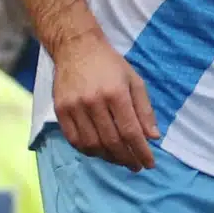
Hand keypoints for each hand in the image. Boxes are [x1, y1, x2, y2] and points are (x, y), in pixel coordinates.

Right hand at [52, 31, 160, 170]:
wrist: (76, 48)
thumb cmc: (110, 64)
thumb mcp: (134, 81)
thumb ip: (144, 109)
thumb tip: (153, 137)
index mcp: (116, 93)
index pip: (130, 131)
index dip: (141, 151)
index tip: (149, 163)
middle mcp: (94, 102)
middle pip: (112, 141)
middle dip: (126, 158)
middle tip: (135, 165)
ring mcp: (74, 107)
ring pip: (92, 145)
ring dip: (108, 157)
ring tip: (120, 159)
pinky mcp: (60, 111)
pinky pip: (74, 140)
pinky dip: (88, 151)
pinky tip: (99, 152)